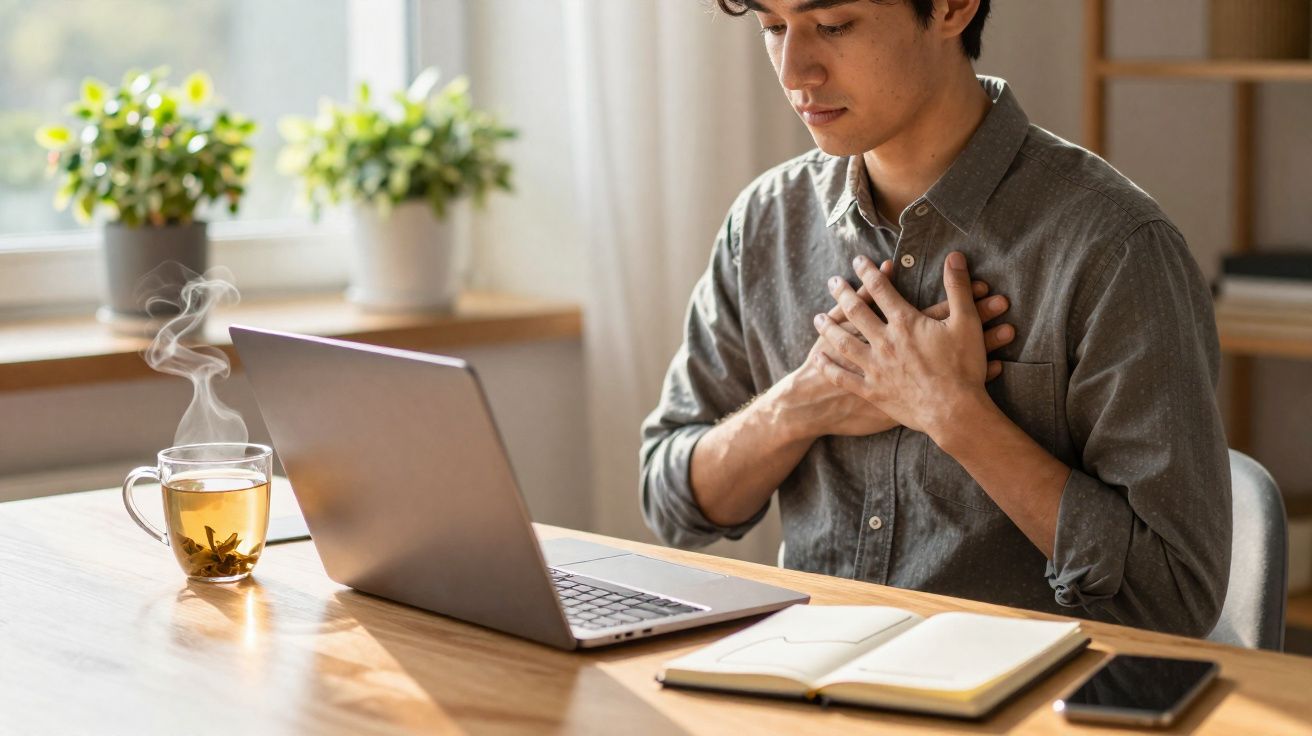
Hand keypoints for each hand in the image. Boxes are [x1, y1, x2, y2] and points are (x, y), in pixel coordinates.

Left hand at [813, 252, 992, 437]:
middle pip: (856, 311)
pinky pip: (843, 377)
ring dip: (828, 327)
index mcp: (905, 322)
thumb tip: (954, 256)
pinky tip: (817, 358)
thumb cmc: (963, 367)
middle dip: (842, 293)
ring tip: (817, 317)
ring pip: (843, 342)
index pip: (881, 289)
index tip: (858, 261)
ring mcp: (875, 367)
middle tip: (832, 281)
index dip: (868, 272)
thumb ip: (958, 287)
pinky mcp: (872, 391)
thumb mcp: (967, 322)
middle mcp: (884, 341)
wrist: (954, 411)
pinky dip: (828, 366)